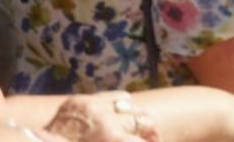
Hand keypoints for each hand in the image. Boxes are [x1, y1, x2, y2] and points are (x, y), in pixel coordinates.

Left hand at [43, 94, 158, 141]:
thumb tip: (138, 140)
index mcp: (110, 137)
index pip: (142, 141)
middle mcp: (107, 119)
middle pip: (144, 120)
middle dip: (151, 131)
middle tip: (152, 138)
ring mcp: (94, 106)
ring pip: (129, 104)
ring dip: (136, 116)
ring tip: (138, 125)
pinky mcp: (81, 100)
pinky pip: (110, 96)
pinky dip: (119, 103)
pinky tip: (121, 109)